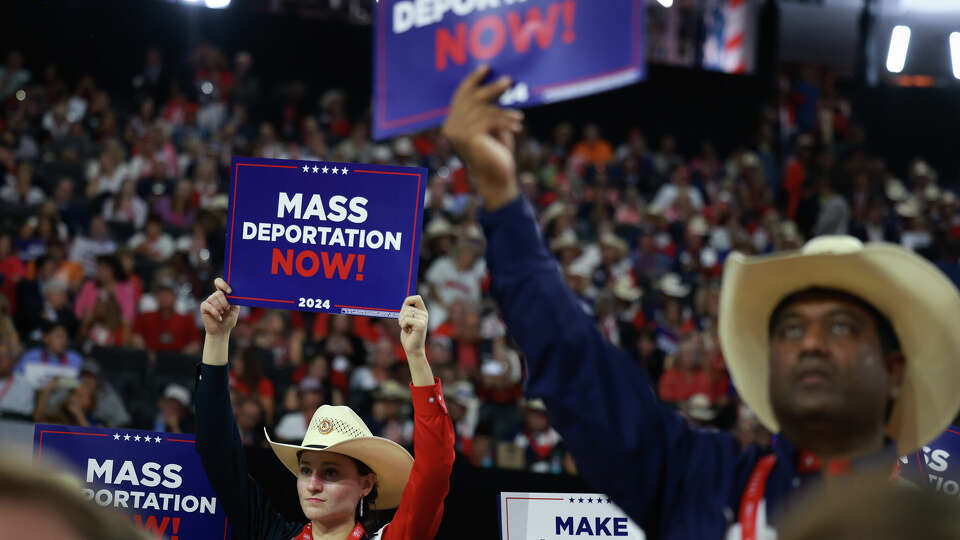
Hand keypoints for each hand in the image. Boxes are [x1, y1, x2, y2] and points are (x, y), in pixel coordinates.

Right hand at [200, 278, 238, 336]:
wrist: (222, 330)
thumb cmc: (229, 319)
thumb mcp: (235, 309)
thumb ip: (234, 300)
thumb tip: (233, 293)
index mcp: (223, 294)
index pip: (219, 282)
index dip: (223, 284)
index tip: (229, 292)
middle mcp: (215, 296)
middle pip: (218, 293)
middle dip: (225, 302)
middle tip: (227, 309)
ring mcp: (209, 301)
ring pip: (214, 299)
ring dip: (220, 308)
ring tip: (222, 314)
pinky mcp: (204, 307)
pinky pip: (208, 306)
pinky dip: (215, 312)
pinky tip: (219, 318)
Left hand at [398, 296, 428, 356]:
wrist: (413, 349)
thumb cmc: (409, 335)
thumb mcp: (407, 320)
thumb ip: (407, 311)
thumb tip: (405, 302)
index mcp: (422, 312)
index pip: (417, 297)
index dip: (408, 300)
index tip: (404, 309)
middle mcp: (424, 314)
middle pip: (407, 307)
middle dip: (401, 316)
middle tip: (405, 325)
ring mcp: (424, 319)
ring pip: (406, 313)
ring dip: (401, 321)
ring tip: (407, 328)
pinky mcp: (421, 325)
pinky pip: (406, 320)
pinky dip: (403, 325)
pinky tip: (408, 331)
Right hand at [442, 65, 522, 209]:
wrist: (497, 178)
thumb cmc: (496, 152)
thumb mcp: (492, 125)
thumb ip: (489, 107)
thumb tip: (499, 82)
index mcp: (452, 122)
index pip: (460, 95)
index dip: (472, 79)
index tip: (486, 67)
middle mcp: (450, 126)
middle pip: (470, 98)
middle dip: (490, 88)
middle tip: (508, 81)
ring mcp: (458, 132)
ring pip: (482, 109)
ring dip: (503, 110)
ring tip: (519, 116)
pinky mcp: (469, 138)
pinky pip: (489, 120)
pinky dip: (505, 120)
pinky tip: (517, 124)